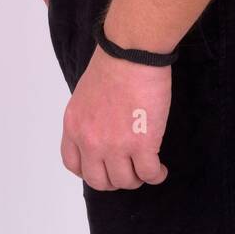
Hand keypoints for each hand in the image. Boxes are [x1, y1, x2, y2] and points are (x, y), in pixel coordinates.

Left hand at [61, 44, 170, 189]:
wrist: (131, 52)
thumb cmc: (113, 62)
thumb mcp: (86, 93)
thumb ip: (89, 117)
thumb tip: (103, 130)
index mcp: (74, 125)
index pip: (73, 164)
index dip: (90, 170)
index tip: (103, 166)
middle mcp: (90, 140)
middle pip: (99, 180)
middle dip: (114, 179)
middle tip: (127, 169)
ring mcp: (115, 146)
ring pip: (125, 181)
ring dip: (136, 178)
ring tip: (146, 167)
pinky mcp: (142, 145)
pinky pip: (149, 174)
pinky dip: (156, 175)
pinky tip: (160, 168)